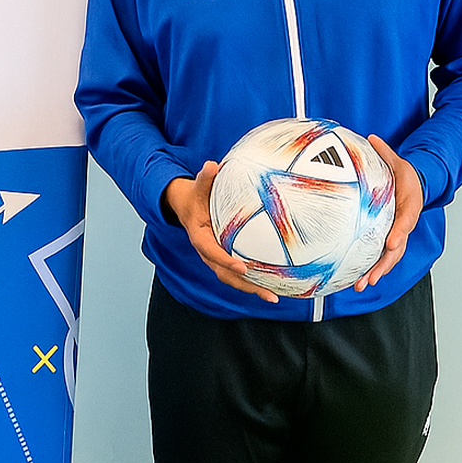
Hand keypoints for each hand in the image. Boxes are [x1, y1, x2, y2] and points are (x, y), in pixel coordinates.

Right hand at [164, 163, 279, 303]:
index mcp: (200, 237)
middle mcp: (208, 252)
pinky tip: (274, 285)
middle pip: (225, 274)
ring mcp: (216, 257)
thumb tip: (211, 165)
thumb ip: (204, 178)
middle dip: (245, 285)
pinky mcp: (225, 258)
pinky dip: (254, 281)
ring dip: (252, 289)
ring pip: (232, 278)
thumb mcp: (197, 187)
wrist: (187, 206)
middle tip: (267, 293)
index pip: (212, 252)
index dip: (226, 261)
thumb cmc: (195, 196)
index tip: (242, 267)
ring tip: (274, 297)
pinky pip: (239, 273)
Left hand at [354, 134, 423, 290]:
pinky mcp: (388, 239)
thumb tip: (371, 136)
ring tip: (361, 286)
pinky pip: (381, 256)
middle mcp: (404, 225)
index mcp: (409, 206)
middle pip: (397, 249)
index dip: (399, 233)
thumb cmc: (405, 174)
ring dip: (376, 272)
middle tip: (371, 277)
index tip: (392, 243)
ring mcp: (397, 234)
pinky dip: (371, 268)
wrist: (416, 185)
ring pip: (389, 258)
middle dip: (385, 265)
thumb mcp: (398, 161)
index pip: (405, 222)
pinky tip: (356, 280)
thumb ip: (385, 152)